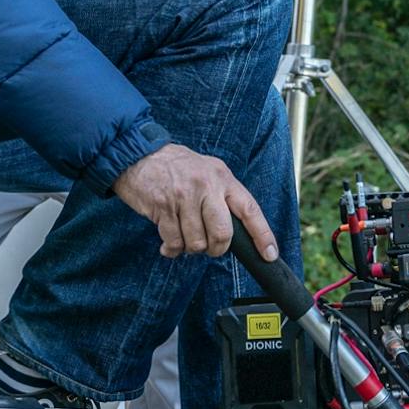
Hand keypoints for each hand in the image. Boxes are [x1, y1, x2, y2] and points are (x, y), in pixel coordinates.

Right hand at [113, 142, 279, 260]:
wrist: (139, 154)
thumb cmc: (176, 167)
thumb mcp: (208, 170)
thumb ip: (223, 195)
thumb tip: (236, 230)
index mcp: (223, 178)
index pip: (249, 209)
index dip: (262, 235)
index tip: (269, 254)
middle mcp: (206, 186)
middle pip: (223, 234)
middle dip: (216, 249)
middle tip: (208, 247)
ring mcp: (184, 196)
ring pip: (197, 242)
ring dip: (190, 248)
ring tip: (183, 236)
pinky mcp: (163, 207)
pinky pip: (174, 243)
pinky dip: (171, 249)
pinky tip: (168, 243)